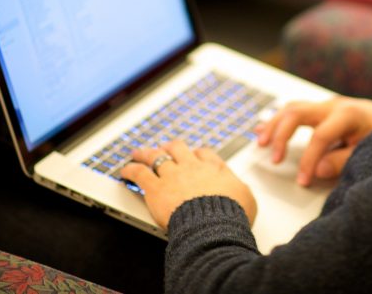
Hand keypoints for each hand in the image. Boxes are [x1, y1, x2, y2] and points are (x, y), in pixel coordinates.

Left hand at [122, 140, 256, 229]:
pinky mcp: (156, 188)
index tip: (194, 155)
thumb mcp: (246, 197)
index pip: (204, 154)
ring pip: (156, 156)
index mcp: (214, 168)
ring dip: (146, 153)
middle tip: (165, 148)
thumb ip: (239, 188)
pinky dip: (131, 170)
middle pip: (178, 148)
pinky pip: (139, 173)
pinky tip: (125, 170)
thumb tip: (241, 190)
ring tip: (138, 152)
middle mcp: (192, 167)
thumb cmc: (232, 214)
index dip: (197, 153)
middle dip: (171, 147)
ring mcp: (172, 175)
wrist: (213, 224)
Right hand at [255, 97, 371, 186]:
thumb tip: (317, 169)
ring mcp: (326, 105)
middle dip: (282, 135)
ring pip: (292, 108)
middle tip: (275, 159)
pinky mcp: (322, 110)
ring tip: (261, 143)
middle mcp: (333, 105)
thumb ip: (344, 160)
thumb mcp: (370, 150)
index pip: (319, 136)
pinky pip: (294, 111)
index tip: (302, 181)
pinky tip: (262, 130)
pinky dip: (277, 121)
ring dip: (274, 125)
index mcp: (347, 114)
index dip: (308, 160)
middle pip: (297, 112)